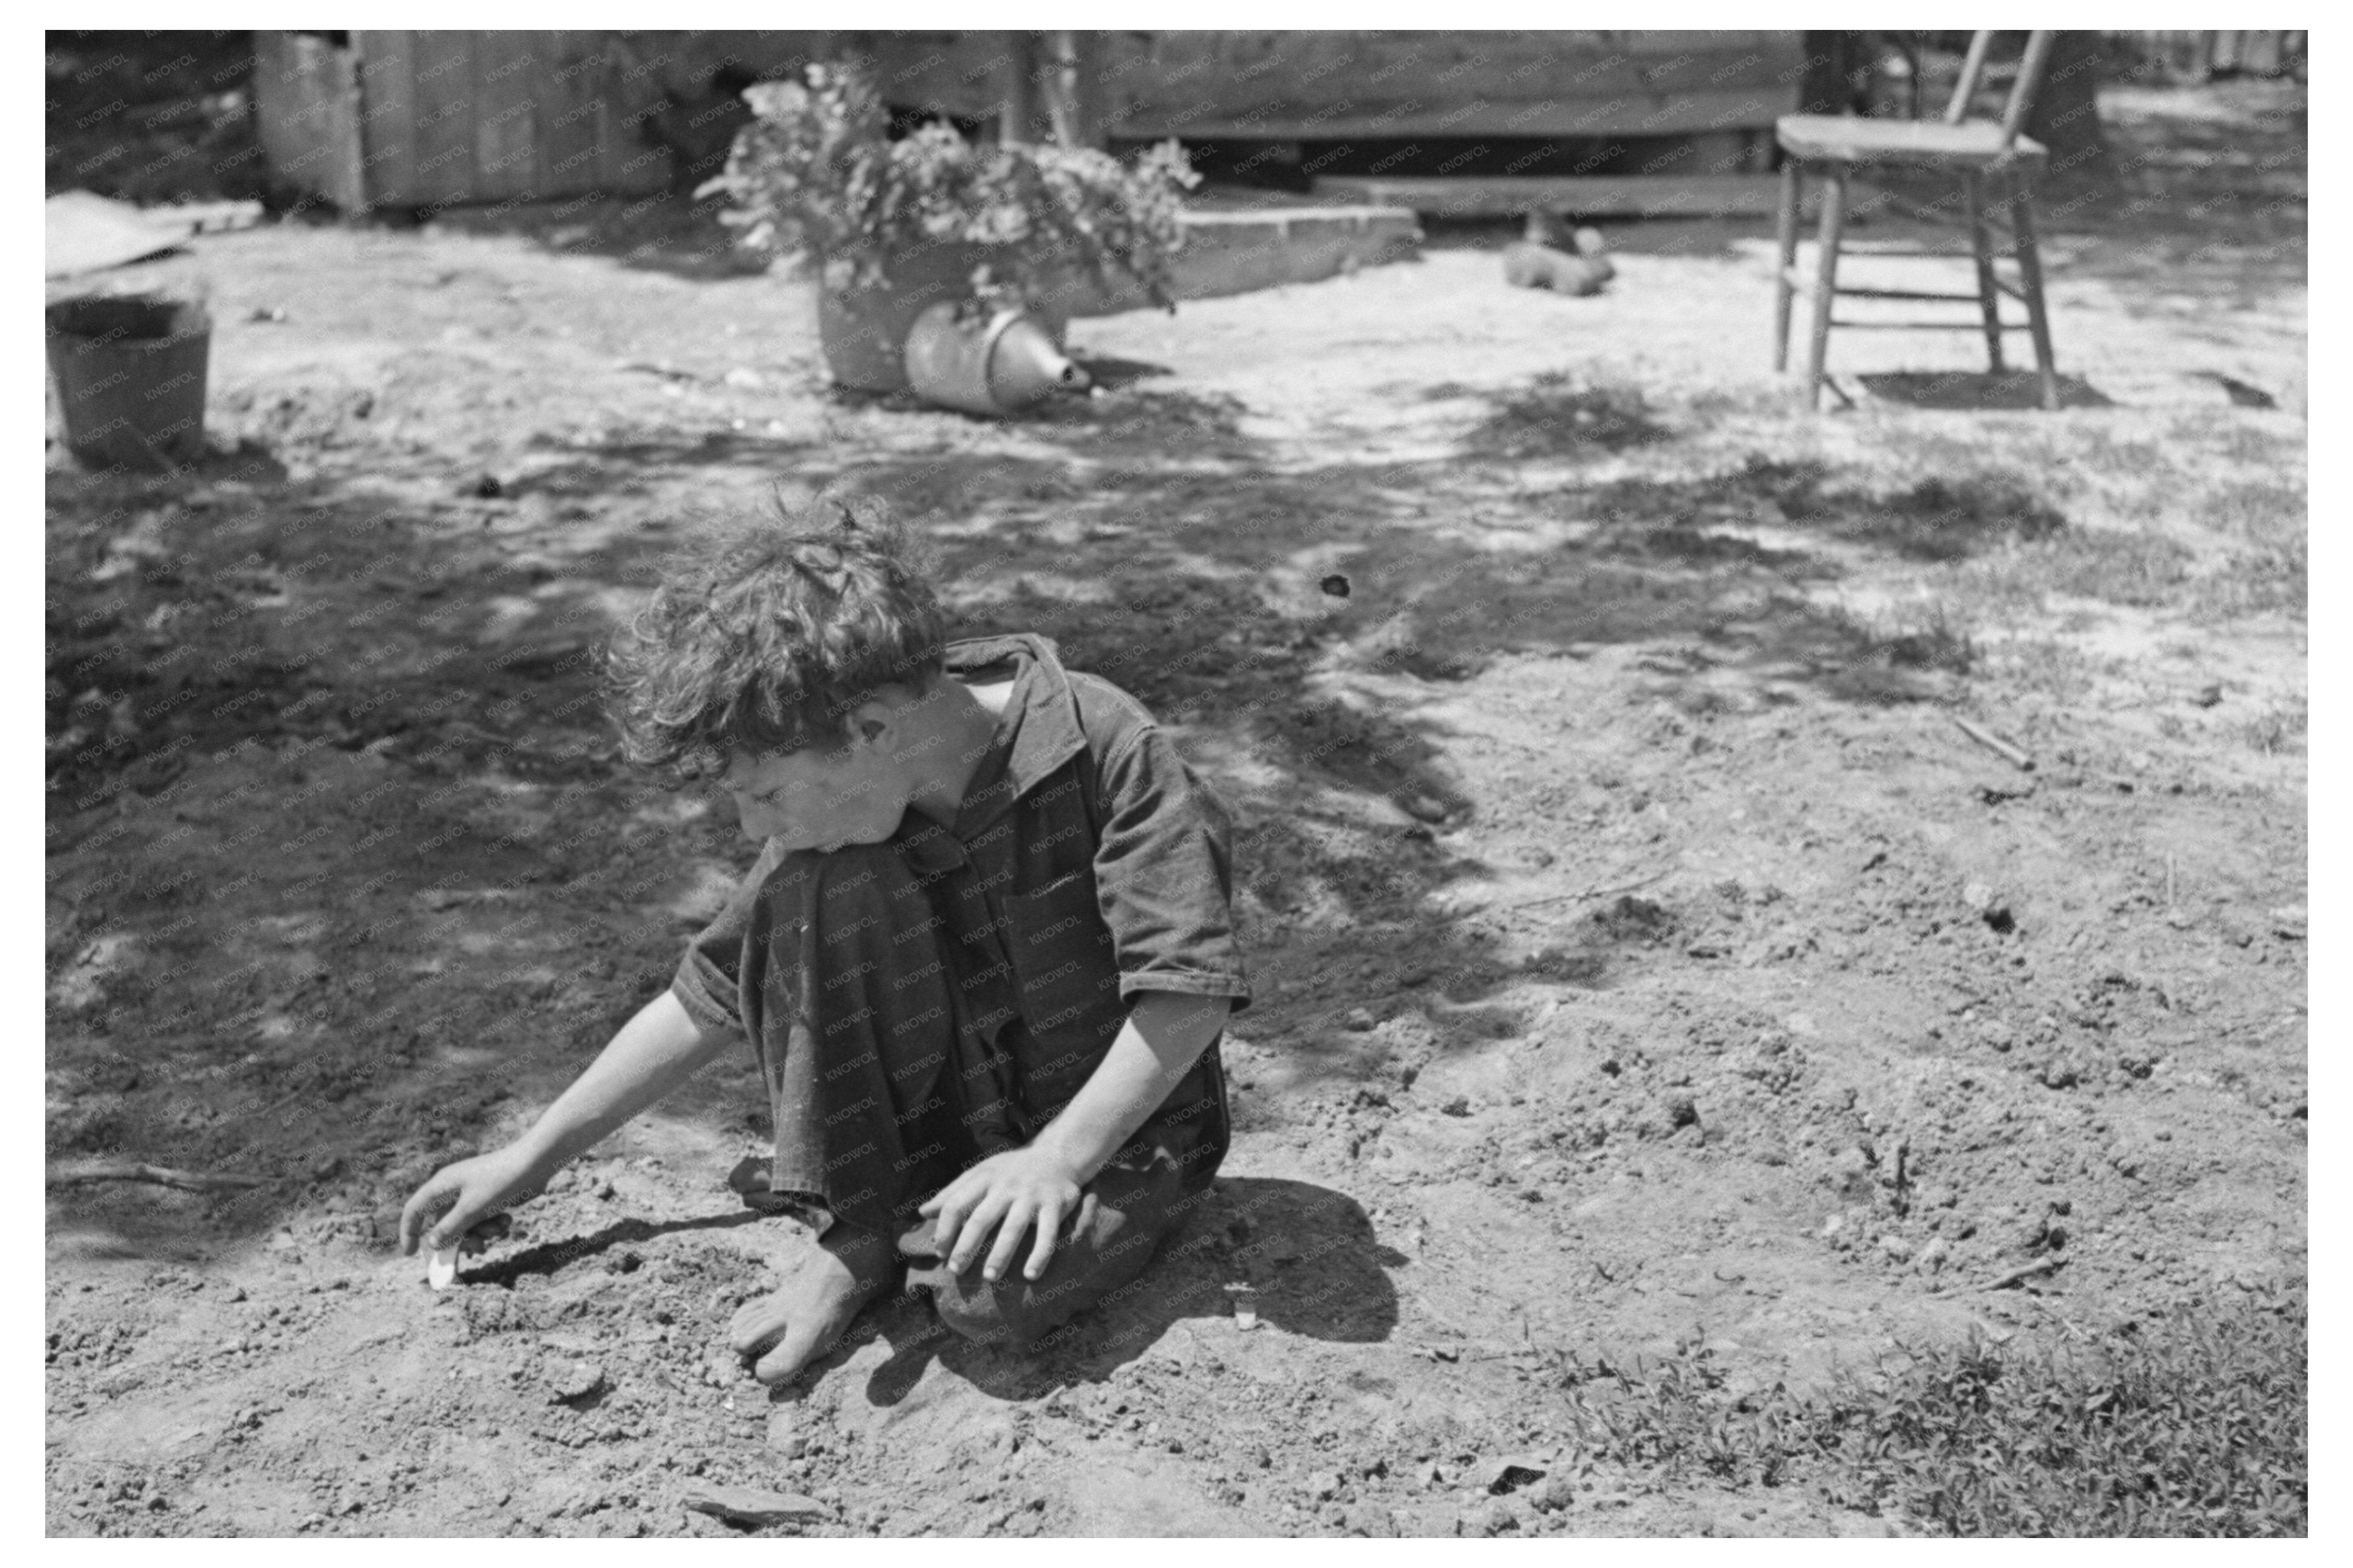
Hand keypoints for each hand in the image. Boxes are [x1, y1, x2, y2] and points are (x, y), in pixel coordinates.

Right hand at [398, 1143, 552, 1255]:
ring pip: (465, 1225)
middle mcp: (453, 1188)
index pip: (414, 1210)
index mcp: (442, 1185)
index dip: (408, 1232)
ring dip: (481, 1233)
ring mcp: (471, 1193)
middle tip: (477, 1250)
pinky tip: (507, 1221)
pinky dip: (492, 1225)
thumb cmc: (501, 1181)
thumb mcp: (472, 1208)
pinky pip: (481, 1220)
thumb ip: (449, 1228)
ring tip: (499, 1229)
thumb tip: (433, 1243)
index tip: (409, 1255)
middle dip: (460, 1239)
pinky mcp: (488, 1198)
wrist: (536, 1163)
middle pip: (444, 1224)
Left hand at [917, 1145, 1095, 1284]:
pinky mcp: (1056, 1204)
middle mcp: (1006, 1185)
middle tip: (956, 1271)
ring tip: (990, 1277)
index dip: (945, 1230)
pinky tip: (1030, 1275)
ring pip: (1013, 1227)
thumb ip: (953, 1192)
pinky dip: (1040, 1255)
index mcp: (984, 1178)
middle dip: (966, 1246)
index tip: (940, 1253)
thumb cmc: (1011, 1171)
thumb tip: (922, 1212)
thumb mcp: (981, 1173)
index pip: (956, 1204)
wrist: (1058, 1155)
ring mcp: (1032, 1195)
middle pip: (981, 1218)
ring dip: (1001, 1254)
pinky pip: (1048, 1234)